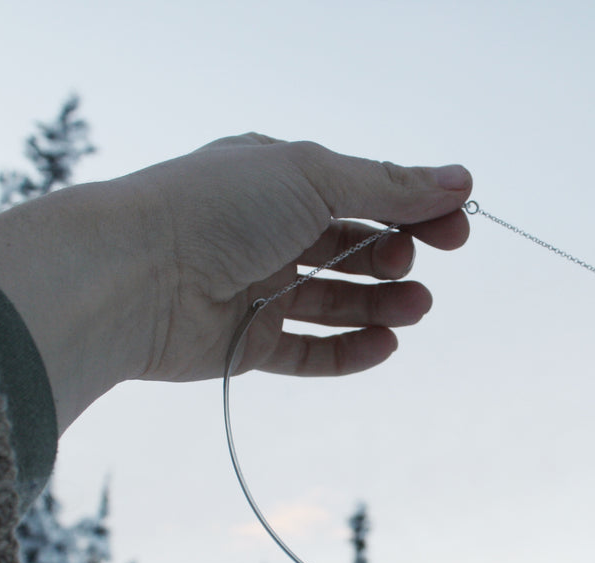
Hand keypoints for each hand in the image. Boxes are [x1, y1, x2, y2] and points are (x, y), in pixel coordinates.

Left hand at [0, 134, 472, 431]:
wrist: (133, 276)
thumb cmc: (215, 209)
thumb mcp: (314, 178)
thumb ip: (389, 186)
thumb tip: (461, 180)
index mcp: (278, 178)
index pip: (362, 191)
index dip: (413, 207)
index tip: (458, 227)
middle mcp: (267, 232)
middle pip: (352, 247)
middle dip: (395, 254)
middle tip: (417, 262)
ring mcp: (257, 290)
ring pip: (336, 301)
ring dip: (382, 304)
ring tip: (416, 308)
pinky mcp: (246, 345)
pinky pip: (310, 351)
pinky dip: (351, 350)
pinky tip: (386, 344)